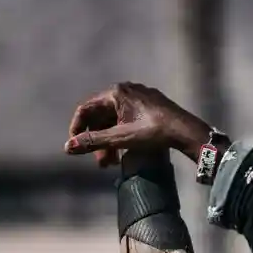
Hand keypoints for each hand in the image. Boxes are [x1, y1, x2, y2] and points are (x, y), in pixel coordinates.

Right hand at [65, 82, 211, 166]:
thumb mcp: (120, 138)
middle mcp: (125, 89)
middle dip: (97, 141)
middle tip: (100, 163)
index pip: (86, 109)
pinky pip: (127, 118)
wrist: (184, 130)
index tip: (76, 147)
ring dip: (109, 141)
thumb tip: (68, 147)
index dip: (77, 129)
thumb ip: (93, 142)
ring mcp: (139, 96)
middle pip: (101, 116)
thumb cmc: (152, 131)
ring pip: (115, 119)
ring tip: (111, 162)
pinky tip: (124, 151)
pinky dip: (121, 135)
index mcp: (115, 93)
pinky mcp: (150, 104)